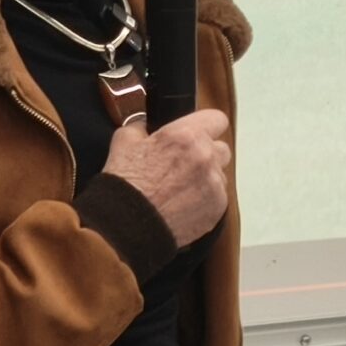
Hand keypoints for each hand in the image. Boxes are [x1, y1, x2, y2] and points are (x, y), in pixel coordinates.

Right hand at [102, 110, 230, 247]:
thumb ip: (140, 127)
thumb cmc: (125, 184)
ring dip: (206, 178)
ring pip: (219, 175)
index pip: (217, 119)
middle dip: (207, 154)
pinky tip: (183, 205)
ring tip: (181, 189)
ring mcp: (214, 184)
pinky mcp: (217, 208)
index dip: (207, 126)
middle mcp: (206, 157)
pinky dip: (205, 200)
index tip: (199, 133)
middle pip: (221, 149)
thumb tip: (144, 125)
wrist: (126, 225)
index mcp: (186, 136)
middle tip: (185, 164)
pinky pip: (218, 198)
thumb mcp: (124, 141)